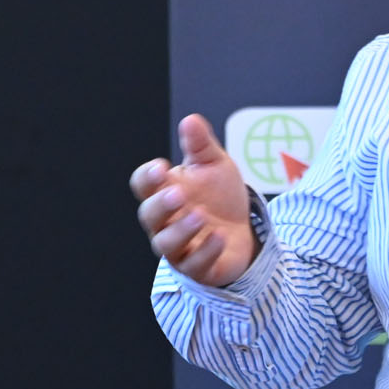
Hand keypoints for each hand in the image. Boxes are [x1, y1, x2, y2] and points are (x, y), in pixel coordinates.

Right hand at [131, 114, 256, 287]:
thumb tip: (191, 121)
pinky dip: (206, 251)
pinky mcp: (198, 267)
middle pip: (149, 215)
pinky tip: (219, 236)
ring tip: (200, 216)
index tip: (161, 167)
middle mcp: (165, 221)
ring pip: (166, 243)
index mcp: (164, 191)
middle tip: (178, 193)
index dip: (148, 177)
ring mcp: (180, 246)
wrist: (245, 230)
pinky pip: (194, 264)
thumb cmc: (219, 197)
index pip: (143, 184)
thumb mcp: (214, 165)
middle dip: (161, 205)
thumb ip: (201, 145)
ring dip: (181, 230)